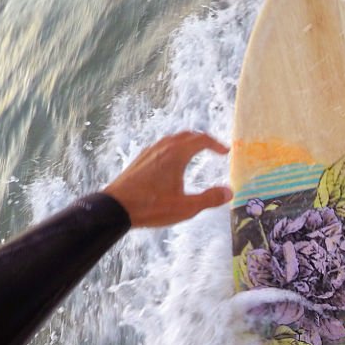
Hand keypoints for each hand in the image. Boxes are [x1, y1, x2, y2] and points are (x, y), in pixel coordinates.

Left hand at [103, 131, 231, 227]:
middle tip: (213, 149)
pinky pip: (161, 147)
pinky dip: (173, 149)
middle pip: (187, 135)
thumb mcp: (186, 207)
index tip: (225, 152)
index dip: (216, 144)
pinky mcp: (140, 160)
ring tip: (194, 154)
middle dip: (203, 140)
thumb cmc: (151, 207)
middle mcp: (163, 148)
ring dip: (187, 143)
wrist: (116, 208)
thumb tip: (229, 192)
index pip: (201, 140)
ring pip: (172, 139)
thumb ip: (209, 199)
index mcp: (176, 155)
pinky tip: (172, 164)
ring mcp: (149, 152)